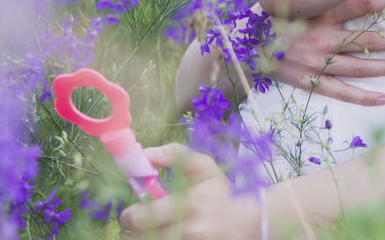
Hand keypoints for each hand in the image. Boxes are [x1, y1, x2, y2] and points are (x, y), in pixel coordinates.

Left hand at [120, 144, 257, 238]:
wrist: (253, 222)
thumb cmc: (224, 194)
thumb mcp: (205, 168)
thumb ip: (176, 155)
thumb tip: (146, 153)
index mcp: (190, 205)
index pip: (141, 217)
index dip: (131, 215)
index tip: (134, 212)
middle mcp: (190, 231)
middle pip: (141, 236)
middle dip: (138, 229)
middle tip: (143, 223)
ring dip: (149, 236)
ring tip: (161, 229)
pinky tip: (171, 235)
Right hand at [270, 0, 384, 105]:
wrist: (252, 47)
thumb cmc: (286, 21)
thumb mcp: (308, 5)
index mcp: (321, 15)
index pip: (358, 6)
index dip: (383, 2)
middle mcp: (321, 38)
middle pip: (365, 39)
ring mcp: (316, 63)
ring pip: (358, 66)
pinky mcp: (310, 82)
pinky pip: (341, 91)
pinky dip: (363, 96)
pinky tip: (383, 97)